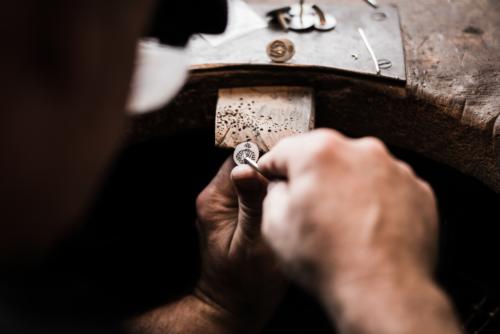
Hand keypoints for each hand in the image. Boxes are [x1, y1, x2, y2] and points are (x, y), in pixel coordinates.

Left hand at [194, 157, 285, 331]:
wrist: (234, 308)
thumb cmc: (245, 283)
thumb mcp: (252, 243)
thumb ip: (251, 204)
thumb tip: (247, 168)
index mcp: (215, 199)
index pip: (240, 157)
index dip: (267, 155)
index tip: (289, 162)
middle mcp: (216, 198)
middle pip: (248, 164)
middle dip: (273, 168)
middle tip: (297, 179)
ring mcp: (226, 207)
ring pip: (254, 178)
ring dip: (274, 182)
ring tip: (294, 193)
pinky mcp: (236, 216)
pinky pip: (256, 193)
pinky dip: (273, 195)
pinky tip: (287, 206)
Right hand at [258, 129, 458, 333]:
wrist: (383, 291)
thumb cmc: (330, 260)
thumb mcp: (274, 226)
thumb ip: (272, 194)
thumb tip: (281, 189)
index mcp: (319, 152)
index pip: (284, 151)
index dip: (271, 168)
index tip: (270, 178)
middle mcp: (360, 151)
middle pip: (325, 157)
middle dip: (313, 178)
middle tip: (308, 210)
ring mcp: (393, 169)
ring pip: (357, 171)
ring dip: (346, 189)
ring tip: (342, 226)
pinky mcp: (417, 190)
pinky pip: (386, 188)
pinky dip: (375, 202)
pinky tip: (366, 229)